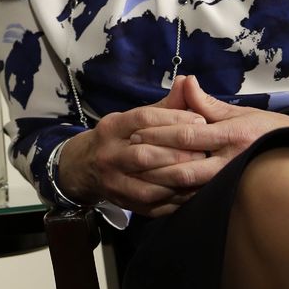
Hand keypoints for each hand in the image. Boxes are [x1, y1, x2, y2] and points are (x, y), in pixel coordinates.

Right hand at [57, 82, 208, 215]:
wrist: (83, 168)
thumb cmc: (118, 138)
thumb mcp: (132, 118)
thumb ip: (163, 106)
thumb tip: (188, 83)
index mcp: (112, 127)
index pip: (142, 119)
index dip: (174, 119)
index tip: (201, 120)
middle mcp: (108, 155)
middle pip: (144, 155)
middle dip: (178, 153)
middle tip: (205, 151)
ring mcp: (113, 182)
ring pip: (147, 185)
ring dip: (178, 180)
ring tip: (201, 173)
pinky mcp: (123, 203)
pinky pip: (152, 205)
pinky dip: (175, 200)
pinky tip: (192, 192)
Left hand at [130, 75, 288, 187]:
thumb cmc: (268, 130)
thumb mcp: (240, 112)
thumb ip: (207, 103)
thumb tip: (184, 82)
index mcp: (232, 133)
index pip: (188, 134)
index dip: (159, 134)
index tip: (136, 133)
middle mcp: (232, 159)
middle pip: (185, 165)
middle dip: (155, 161)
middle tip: (130, 157)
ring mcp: (233, 180)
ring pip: (191, 187)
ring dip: (162, 182)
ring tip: (137, 176)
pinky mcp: (233, 195)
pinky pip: (201, 199)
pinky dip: (179, 197)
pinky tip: (159, 194)